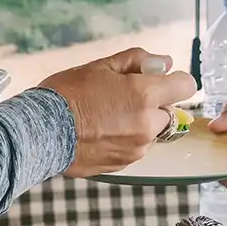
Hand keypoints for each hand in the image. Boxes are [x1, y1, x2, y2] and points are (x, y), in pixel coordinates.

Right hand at [40, 48, 197, 177]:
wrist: (40, 132)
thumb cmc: (66, 95)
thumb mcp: (101, 66)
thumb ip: (138, 61)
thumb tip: (164, 63)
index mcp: (144, 95)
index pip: (186, 86)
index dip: (174, 80)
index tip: (160, 79)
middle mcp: (147, 124)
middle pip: (170, 111)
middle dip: (154, 103)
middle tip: (123, 98)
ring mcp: (137, 148)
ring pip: (152, 131)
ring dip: (140, 123)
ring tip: (106, 116)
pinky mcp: (124, 164)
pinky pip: (136, 147)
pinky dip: (125, 139)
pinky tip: (101, 131)